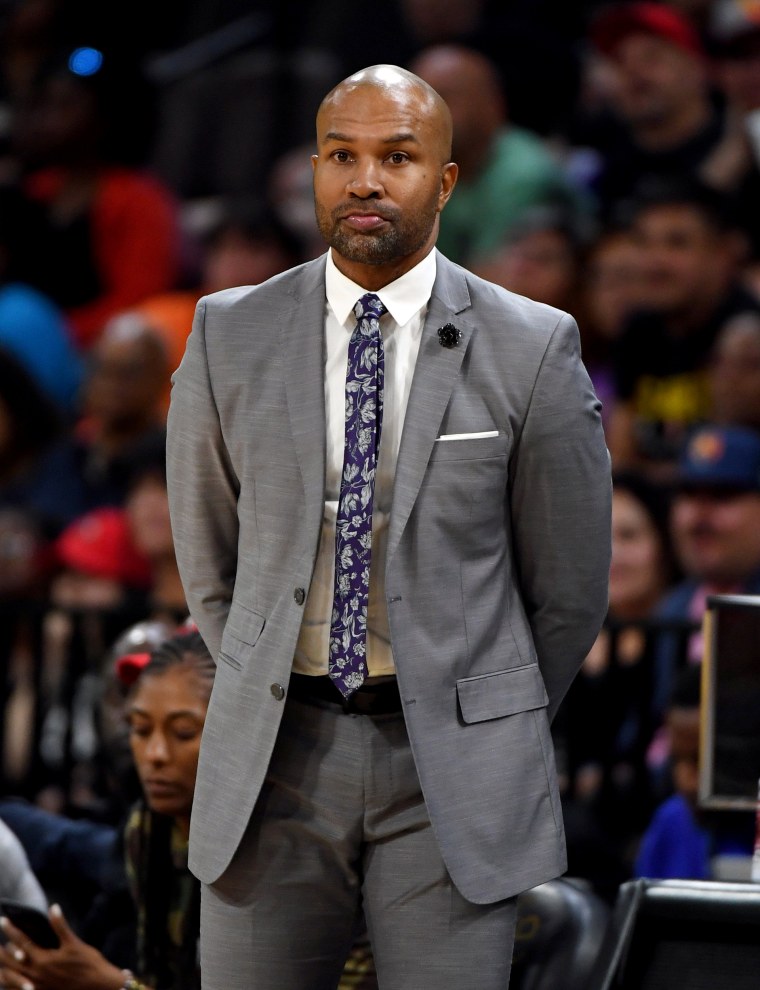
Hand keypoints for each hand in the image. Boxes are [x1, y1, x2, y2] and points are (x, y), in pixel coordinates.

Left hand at [0, 905, 125, 989]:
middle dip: (0, 950)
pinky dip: (11, 982)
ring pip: (10, 978)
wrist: (97, 987)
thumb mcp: (74, 943)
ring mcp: (36, 987)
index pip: (22, 941)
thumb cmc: (88, 964)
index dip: (11, 930)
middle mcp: (35, 974)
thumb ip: (60, 926)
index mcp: (43, 960)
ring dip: (3, 967)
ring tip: (0, 958)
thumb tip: (53, 907)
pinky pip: (17, 989)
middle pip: (10, 962)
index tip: (3, 919)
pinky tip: (10, 977)